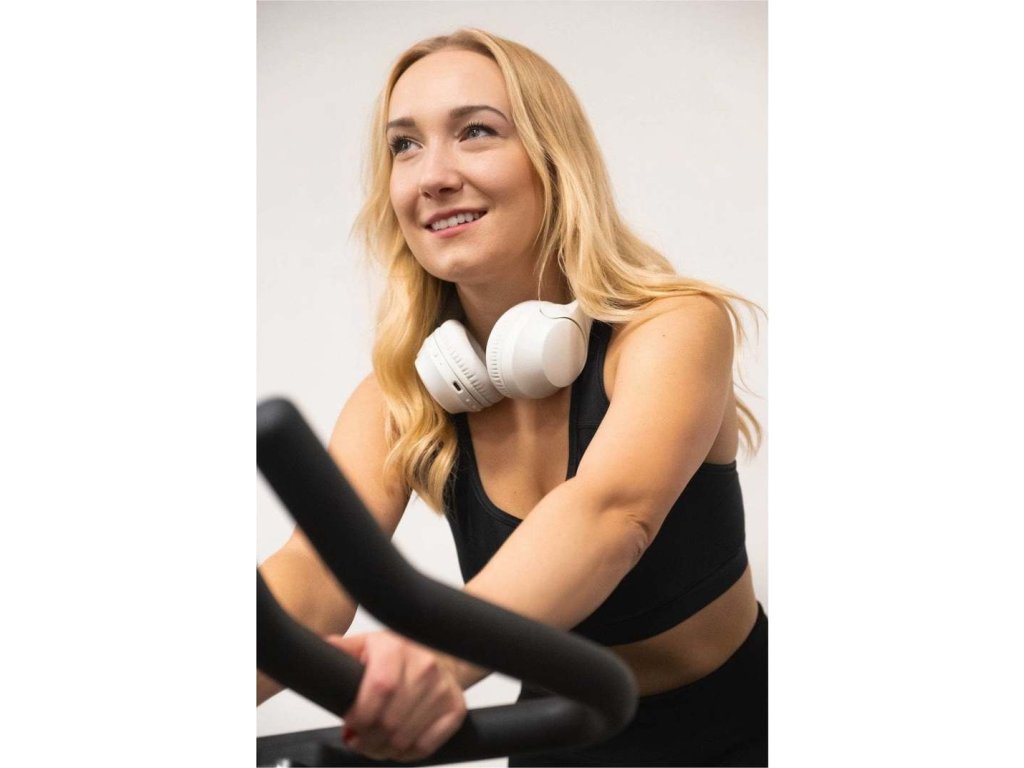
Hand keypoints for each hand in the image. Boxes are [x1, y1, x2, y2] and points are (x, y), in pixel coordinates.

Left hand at [325, 630, 467, 762]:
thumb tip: (314, 649)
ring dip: (383, 750)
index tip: (350, 723)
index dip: (361, 714)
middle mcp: (425, 665)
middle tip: (358, 740)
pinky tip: (396, 745)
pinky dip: (406, 754)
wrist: (440, 658)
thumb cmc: (398, 656)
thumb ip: (341, 650)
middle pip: (390, 720)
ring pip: (405, 739)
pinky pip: (426, 746)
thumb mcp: (367, 645)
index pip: (380, 687)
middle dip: (367, 739)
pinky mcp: (456, 708)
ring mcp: (443, 688)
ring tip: (373, 744)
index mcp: (397, 647)